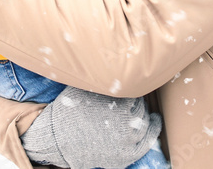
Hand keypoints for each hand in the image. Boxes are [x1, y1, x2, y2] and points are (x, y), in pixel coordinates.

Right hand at [20, 86, 162, 168]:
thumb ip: (101, 77)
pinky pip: (146, 143)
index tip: (128, 86)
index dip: (131, 88)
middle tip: (131, 100)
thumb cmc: (69, 111)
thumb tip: (112, 57)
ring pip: (144, 124)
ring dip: (144, 115)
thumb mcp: (84, 87)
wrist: (57, 139)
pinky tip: (155, 122)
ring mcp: (126, 142)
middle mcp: (125, 124)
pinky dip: (153, 131)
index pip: (134, 93)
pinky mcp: (125, 156)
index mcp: (117, 105)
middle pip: (140, 108)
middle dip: (136, 103)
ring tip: (144, 108)